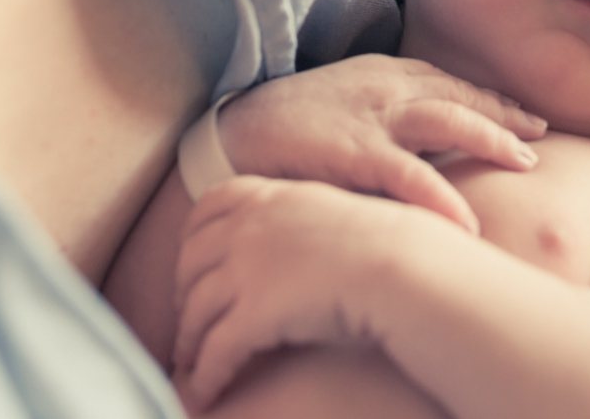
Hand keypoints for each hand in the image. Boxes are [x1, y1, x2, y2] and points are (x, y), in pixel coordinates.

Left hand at [172, 175, 429, 408]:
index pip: (209, 207)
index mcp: (270, 197)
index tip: (189, 262)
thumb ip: (304, 219)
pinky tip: (205, 392)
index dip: (191, 238)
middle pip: (191, 261)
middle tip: (187, 319)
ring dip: (188, 341)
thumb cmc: (392, 246)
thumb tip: (301, 241)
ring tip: (189, 362)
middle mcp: (249, 228)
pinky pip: (216, 351)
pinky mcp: (254, 314)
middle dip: (183, 294)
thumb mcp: (334, 213)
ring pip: (196, 310)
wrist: (406, 266)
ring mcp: (247, 269)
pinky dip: (205, 375)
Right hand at [217, 54, 545, 232]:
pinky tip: (468, 219)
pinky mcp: (352, 152)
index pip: (447, 82)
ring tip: (526, 163)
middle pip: (459, 95)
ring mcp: (369, 118)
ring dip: (491, 138)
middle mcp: (382, 87)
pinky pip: (409, 175)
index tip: (523, 117)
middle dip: (503, 114)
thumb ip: (380, 115)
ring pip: (448, 121)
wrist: (226, 134)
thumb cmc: (283, 126)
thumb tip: (421, 144)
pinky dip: (442, 195)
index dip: (489, 99)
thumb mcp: (339, 105)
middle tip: (540, 135)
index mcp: (379, 74)